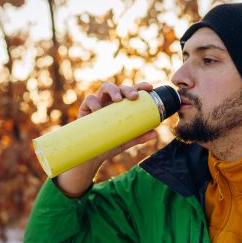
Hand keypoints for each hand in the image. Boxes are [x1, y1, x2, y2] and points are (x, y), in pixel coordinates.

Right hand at [55, 81, 157, 196]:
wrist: (91, 156)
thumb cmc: (110, 144)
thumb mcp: (126, 140)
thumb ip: (139, 136)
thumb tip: (155, 133)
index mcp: (122, 106)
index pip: (131, 91)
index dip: (140, 86)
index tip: (149, 87)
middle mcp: (110, 102)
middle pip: (119, 88)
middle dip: (127, 89)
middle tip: (134, 97)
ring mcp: (98, 104)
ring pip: (105, 88)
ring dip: (113, 90)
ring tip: (117, 99)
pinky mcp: (85, 110)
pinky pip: (89, 100)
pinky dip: (95, 102)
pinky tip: (99, 109)